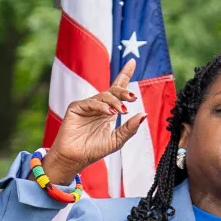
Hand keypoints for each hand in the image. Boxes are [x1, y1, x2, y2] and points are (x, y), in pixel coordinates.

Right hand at [41, 60, 144, 183]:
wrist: (76, 158)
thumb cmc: (95, 149)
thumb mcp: (117, 139)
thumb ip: (130, 128)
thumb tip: (144, 114)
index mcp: (109, 110)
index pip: (118, 89)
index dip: (125, 74)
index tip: (132, 61)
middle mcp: (99, 105)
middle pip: (113, 90)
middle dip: (123, 91)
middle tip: (133, 97)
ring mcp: (87, 105)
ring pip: (104, 96)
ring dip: (115, 102)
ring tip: (122, 112)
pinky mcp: (76, 107)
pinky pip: (91, 102)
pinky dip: (101, 106)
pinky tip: (109, 113)